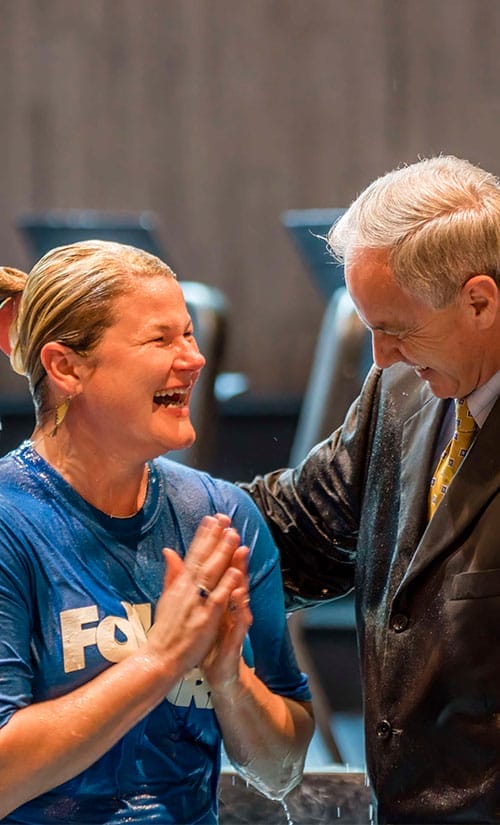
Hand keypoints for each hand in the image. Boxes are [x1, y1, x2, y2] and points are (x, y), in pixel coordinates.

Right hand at [145, 514, 245, 679]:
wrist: (160, 657)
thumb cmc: (165, 630)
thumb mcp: (166, 598)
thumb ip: (172, 574)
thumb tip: (169, 551)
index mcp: (180, 585)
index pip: (193, 555)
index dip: (203, 536)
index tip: (212, 518)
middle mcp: (187, 590)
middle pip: (203, 559)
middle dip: (215, 538)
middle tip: (225, 518)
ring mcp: (196, 603)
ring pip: (211, 574)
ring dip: (222, 554)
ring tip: (233, 535)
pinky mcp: (205, 619)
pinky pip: (217, 598)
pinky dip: (226, 584)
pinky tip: (235, 571)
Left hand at [201, 543, 251, 692]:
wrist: (217, 669)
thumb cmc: (209, 638)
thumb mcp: (199, 608)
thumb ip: (193, 584)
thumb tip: (187, 561)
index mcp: (218, 596)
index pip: (219, 567)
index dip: (217, 545)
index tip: (216, 523)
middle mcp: (230, 603)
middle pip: (232, 574)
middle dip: (232, 552)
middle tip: (232, 531)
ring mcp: (235, 618)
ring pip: (240, 592)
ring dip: (241, 574)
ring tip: (240, 555)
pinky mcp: (236, 636)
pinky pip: (240, 619)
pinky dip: (240, 606)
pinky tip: (239, 595)